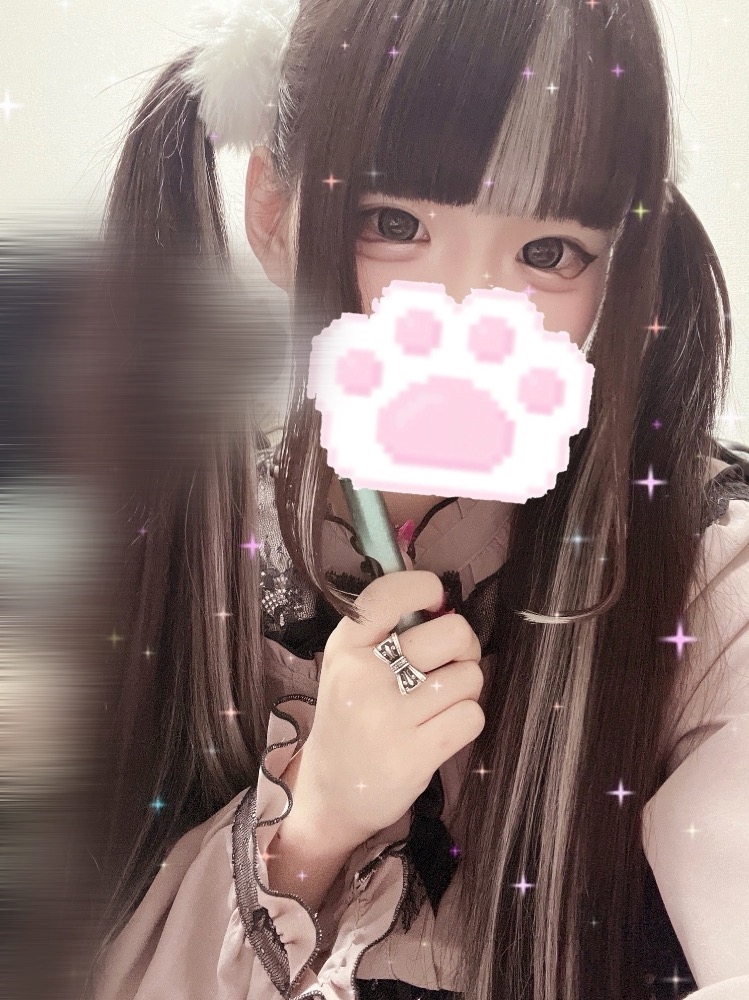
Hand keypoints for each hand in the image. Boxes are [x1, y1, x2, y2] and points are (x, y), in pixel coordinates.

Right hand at [290, 568, 484, 850]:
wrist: (328, 795)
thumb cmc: (350, 720)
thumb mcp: (348, 667)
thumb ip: (384, 633)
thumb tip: (439, 598)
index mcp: (345, 649)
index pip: (386, 596)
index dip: (422, 586)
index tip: (434, 599)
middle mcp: (363, 678)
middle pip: (450, 633)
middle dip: (465, 646)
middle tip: (452, 662)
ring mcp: (387, 718)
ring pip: (468, 676)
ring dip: (466, 689)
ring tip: (442, 702)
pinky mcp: (412, 756)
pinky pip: (471, 717)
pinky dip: (466, 720)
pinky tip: (442, 729)